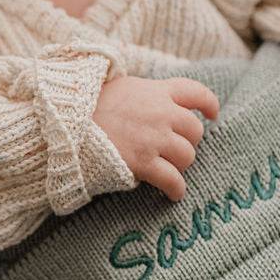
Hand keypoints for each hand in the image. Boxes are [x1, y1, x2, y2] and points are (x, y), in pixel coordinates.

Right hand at [93, 75, 218, 200]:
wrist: (66, 121)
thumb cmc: (87, 104)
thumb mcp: (119, 85)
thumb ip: (142, 92)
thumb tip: (150, 99)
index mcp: (156, 91)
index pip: (195, 92)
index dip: (209, 104)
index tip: (212, 114)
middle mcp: (161, 113)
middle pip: (194, 130)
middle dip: (188, 141)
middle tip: (174, 148)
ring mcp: (153, 138)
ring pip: (187, 156)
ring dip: (180, 164)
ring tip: (169, 169)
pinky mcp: (143, 162)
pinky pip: (172, 179)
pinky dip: (176, 189)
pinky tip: (174, 194)